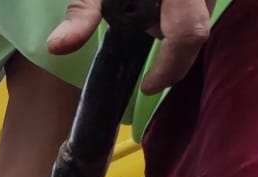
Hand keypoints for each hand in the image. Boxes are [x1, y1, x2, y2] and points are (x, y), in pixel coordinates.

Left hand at [48, 0, 211, 94]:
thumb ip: (81, 11)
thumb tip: (57, 48)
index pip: (187, 33)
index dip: (170, 67)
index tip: (147, 86)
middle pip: (196, 26)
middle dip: (168, 43)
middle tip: (137, 35)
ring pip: (199, 13)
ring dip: (172, 23)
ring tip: (141, 9)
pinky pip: (197, 3)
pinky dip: (176, 11)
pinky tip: (153, 5)